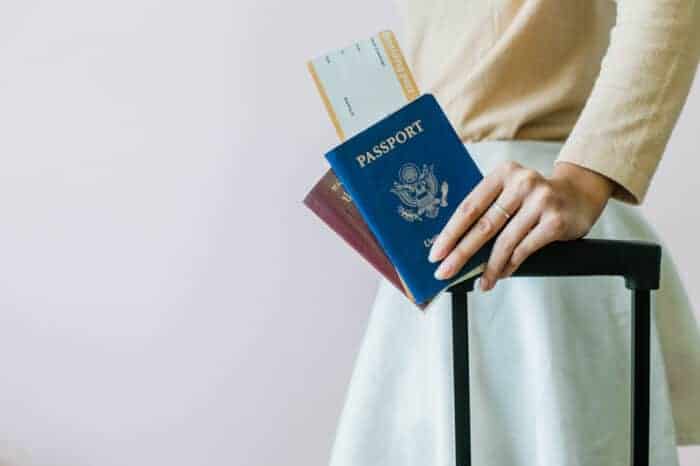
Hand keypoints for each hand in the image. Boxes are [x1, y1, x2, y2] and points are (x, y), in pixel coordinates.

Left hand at [427, 160, 616, 290]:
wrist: (579, 194)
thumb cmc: (533, 198)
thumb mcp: (509, 192)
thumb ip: (487, 210)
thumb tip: (454, 246)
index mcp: (502, 174)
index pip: (469, 207)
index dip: (450, 233)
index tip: (435, 253)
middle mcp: (521, 183)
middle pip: (483, 225)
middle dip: (461, 254)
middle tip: (445, 273)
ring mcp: (540, 201)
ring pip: (505, 242)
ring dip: (489, 267)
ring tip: (481, 283)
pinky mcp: (555, 220)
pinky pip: (524, 249)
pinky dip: (510, 265)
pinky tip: (501, 275)